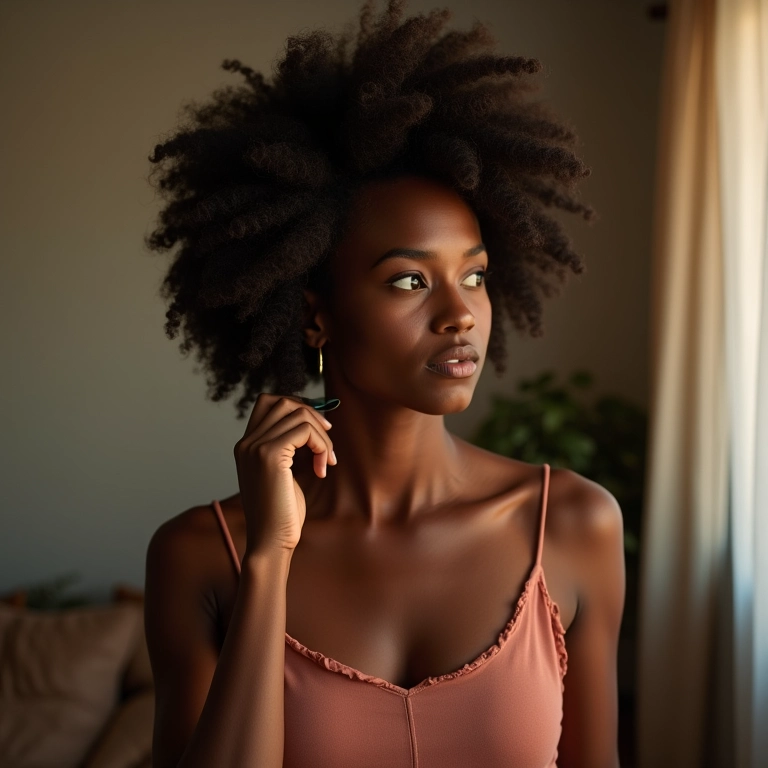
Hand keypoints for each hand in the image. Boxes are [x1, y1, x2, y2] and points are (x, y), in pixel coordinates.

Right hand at [233, 394, 336, 554]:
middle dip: (313, 417)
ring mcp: (255, 447)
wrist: (271, 542)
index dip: (297, 407)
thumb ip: (292, 446)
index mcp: (247, 445)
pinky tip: (323, 469)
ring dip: (322, 435)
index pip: (268, 401)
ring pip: (298, 413)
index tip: (316, 430)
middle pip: (283, 401)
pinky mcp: (269, 455)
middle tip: (327, 444)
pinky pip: (305, 430)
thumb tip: (317, 420)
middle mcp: (246, 442)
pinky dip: (322, 445)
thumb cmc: (282, 512)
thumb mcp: (286, 472)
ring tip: (327, 461)